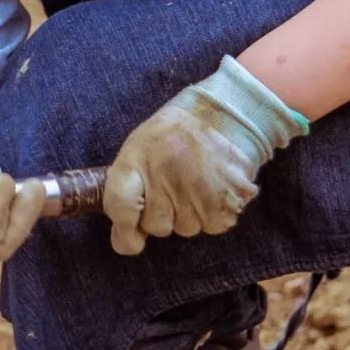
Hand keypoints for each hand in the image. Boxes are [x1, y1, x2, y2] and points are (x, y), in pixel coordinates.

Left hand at [102, 54, 308, 255]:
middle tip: (175, 188)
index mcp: (137, 160)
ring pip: (186, 229)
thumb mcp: (143, 144)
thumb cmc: (180, 130)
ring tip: (198, 180)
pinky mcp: (224, 203)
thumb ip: (130, 183)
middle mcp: (164, 178)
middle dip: (163, 217)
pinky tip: (215, 187)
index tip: (128, 238)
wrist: (230, 111)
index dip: (122, 231)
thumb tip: (126, 228)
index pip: (119, 207)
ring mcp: (195, 192)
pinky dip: (215, 214)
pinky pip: (212, 227)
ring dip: (191, 214)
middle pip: (156, 227)